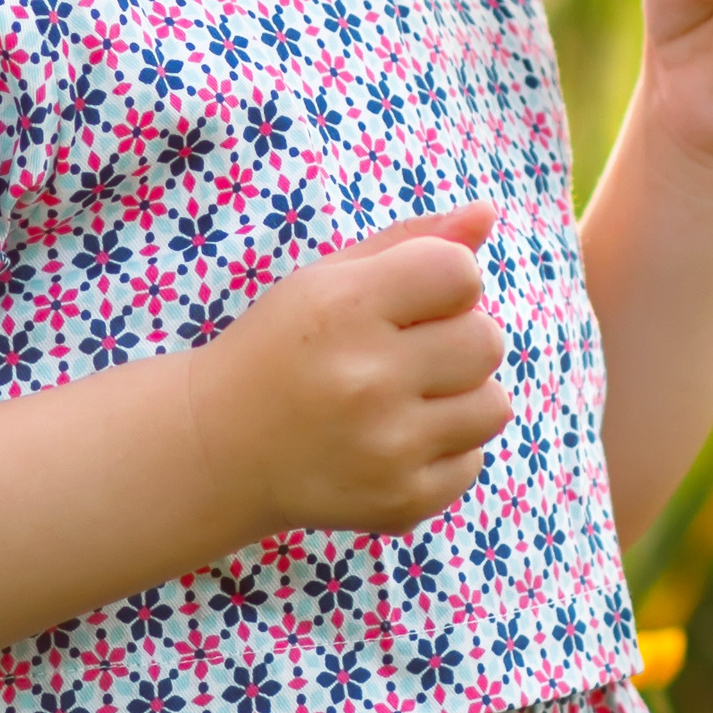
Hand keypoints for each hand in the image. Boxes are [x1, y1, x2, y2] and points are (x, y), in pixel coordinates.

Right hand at [190, 205, 510, 534]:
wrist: (218, 447)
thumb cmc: (281, 347)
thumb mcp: (328, 278)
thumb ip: (411, 241)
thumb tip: (488, 211)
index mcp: (345, 309)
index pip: (461, 274)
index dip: (447, 281)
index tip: (411, 299)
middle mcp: (367, 380)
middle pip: (487, 341)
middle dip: (458, 339)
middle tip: (407, 353)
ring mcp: (386, 448)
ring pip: (494, 405)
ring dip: (462, 396)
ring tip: (407, 397)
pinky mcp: (401, 500)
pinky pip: (474, 462)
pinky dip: (445, 450)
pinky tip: (394, 441)